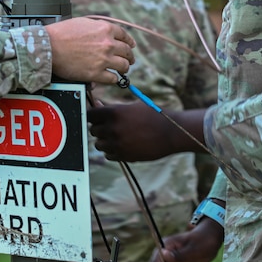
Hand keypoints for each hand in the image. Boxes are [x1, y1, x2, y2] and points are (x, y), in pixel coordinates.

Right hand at [45, 18, 134, 84]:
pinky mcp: (96, 74)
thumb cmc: (61, 33)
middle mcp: (108, 44)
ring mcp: (103, 59)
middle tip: (129, 60)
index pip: (124, 36)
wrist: (49, 46)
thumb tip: (104, 34)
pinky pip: (113, 78)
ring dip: (124, 68)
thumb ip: (98, 28)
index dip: (129, 42)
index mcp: (105, 29)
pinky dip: (114, 78)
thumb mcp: (83, 23)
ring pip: (123, 66)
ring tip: (122, 70)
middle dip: (129, 56)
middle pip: (126, 52)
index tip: (131, 46)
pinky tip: (111, 77)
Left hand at [88, 103, 207, 160]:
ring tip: (117, 136)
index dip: (92, 115)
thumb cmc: (153, 115)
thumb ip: (113, 107)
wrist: (171, 132)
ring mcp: (117, 144)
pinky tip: (122, 145)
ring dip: (104, 141)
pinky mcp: (123, 156)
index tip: (95, 116)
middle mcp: (113, 129)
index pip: (90, 115)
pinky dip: (112, 151)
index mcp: (114, 113)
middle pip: (93, 130)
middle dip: (99, 128)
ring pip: (99, 144)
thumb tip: (97, 104)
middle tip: (109, 126)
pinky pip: (108, 155)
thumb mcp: (133, 106)